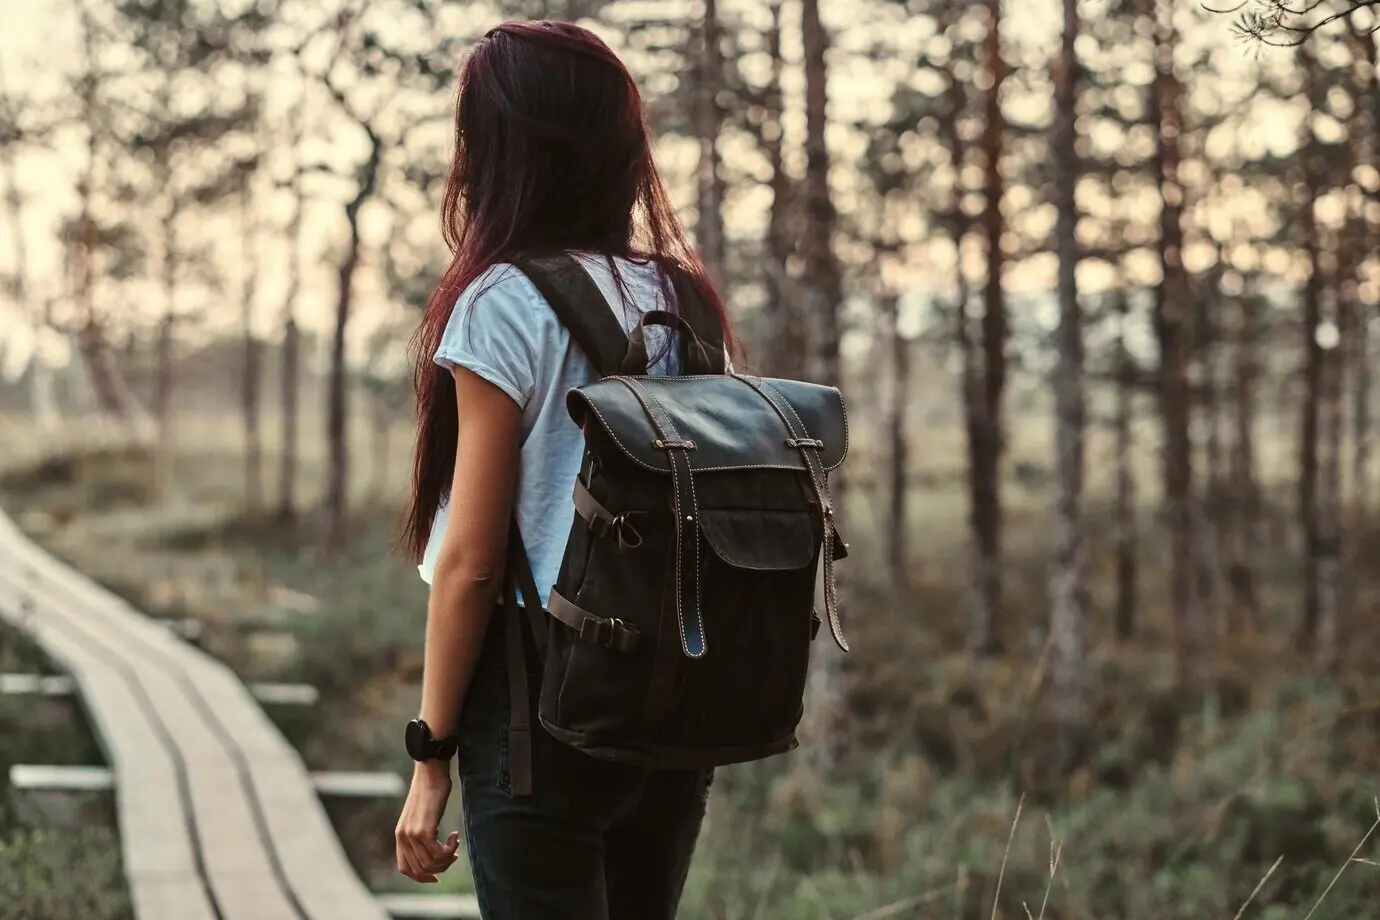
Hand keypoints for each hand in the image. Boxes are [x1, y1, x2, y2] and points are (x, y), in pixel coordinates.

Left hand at [395, 760, 460, 882]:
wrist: (430, 771)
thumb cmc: (430, 790)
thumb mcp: (421, 815)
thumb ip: (420, 833)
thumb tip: (432, 850)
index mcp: (400, 836)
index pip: (405, 869)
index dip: (422, 877)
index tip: (438, 875)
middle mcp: (402, 837)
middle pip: (420, 870)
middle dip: (440, 868)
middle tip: (453, 855)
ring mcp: (412, 835)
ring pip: (430, 864)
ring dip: (447, 858)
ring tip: (455, 843)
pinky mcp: (423, 830)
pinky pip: (438, 853)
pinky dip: (450, 850)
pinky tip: (455, 836)